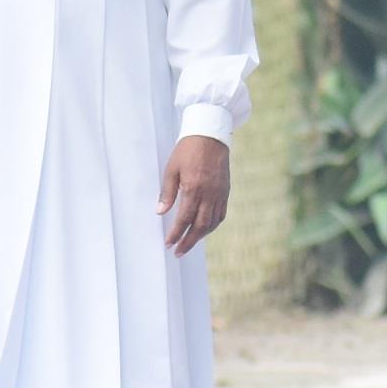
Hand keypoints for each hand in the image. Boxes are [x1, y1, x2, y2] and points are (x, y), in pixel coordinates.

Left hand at [157, 137, 231, 255]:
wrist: (211, 135)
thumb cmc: (188, 150)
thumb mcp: (172, 168)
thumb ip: (167, 192)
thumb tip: (160, 211)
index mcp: (194, 188)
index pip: (184, 218)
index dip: (176, 233)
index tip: (168, 243)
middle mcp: (209, 194)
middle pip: (199, 226)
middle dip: (188, 241)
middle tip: (178, 252)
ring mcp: (219, 194)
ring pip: (211, 223)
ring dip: (200, 236)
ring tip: (189, 243)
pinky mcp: (225, 191)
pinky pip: (221, 214)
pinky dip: (212, 225)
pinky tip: (204, 229)